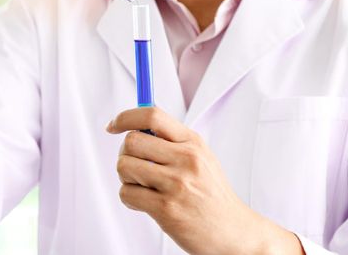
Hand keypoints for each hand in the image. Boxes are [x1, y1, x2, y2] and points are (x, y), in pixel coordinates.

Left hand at [107, 107, 304, 254]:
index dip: (125, 117)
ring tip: (142, 186)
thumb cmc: (212, 194)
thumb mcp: (201, 157)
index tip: (113, 125)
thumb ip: (173, 141)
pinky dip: (129, 197)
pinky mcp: (166, 208)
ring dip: (126, 177)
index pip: (152, 115)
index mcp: (193, 142)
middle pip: (132, 140)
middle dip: (125, 153)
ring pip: (124, 165)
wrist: (233, 231)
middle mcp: (186, 159)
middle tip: (135, 166)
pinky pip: (127, 193)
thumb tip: (134, 126)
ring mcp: (176, 184)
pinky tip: (144, 202)